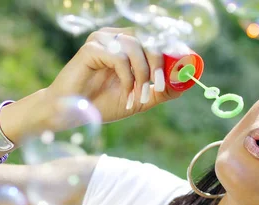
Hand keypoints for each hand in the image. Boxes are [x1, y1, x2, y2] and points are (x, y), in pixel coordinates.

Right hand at [41, 27, 183, 128]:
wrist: (72, 113)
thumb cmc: (103, 104)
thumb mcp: (140, 100)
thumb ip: (161, 90)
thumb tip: (186, 82)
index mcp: (128, 44)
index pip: (156, 38)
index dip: (172, 49)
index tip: (186, 65)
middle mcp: (116, 37)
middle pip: (149, 39)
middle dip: (158, 65)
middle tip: (160, 86)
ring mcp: (102, 40)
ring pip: (135, 48)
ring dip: (142, 75)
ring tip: (137, 97)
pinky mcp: (91, 48)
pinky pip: (119, 58)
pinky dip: (127, 78)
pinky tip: (125, 92)